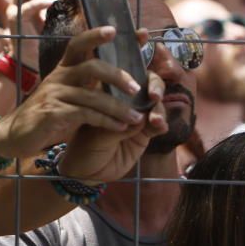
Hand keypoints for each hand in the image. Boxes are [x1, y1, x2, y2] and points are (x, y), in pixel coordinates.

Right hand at [0, 0, 59, 69]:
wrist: (33, 63)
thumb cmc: (43, 41)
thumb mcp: (53, 18)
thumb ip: (56, 5)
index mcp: (25, 1)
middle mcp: (17, 4)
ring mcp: (15, 12)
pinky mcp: (16, 22)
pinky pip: (27, 8)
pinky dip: (40, 2)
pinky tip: (52, 1)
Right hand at [0, 26, 153, 159]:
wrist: (15, 135)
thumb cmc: (47, 114)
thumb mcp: (65, 94)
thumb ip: (86, 86)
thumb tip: (119, 81)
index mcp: (63, 69)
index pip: (78, 44)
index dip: (95, 35)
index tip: (115, 30)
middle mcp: (58, 77)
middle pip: (91, 67)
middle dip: (117, 75)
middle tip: (137, 87)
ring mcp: (54, 95)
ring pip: (92, 95)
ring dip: (118, 107)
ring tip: (136, 118)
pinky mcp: (52, 114)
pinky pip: (86, 115)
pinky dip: (106, 122)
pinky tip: (119, 128)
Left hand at [58, 68, 166, 183]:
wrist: (86, 174)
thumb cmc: (83, 147)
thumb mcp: (95, 132)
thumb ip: (117, 122)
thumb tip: (141, 116)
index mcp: (108, 91)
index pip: (124, 73)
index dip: (135, 71)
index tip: (137, 78)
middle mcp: (124, 100)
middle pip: (147, 84)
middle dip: (155, 86)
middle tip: (154, 96)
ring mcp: (136, 116)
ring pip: (156, 104)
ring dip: (159, 108)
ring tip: (155, 120)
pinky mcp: (144, 133)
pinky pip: (158, 124)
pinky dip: (161, 123)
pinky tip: (160, 127)